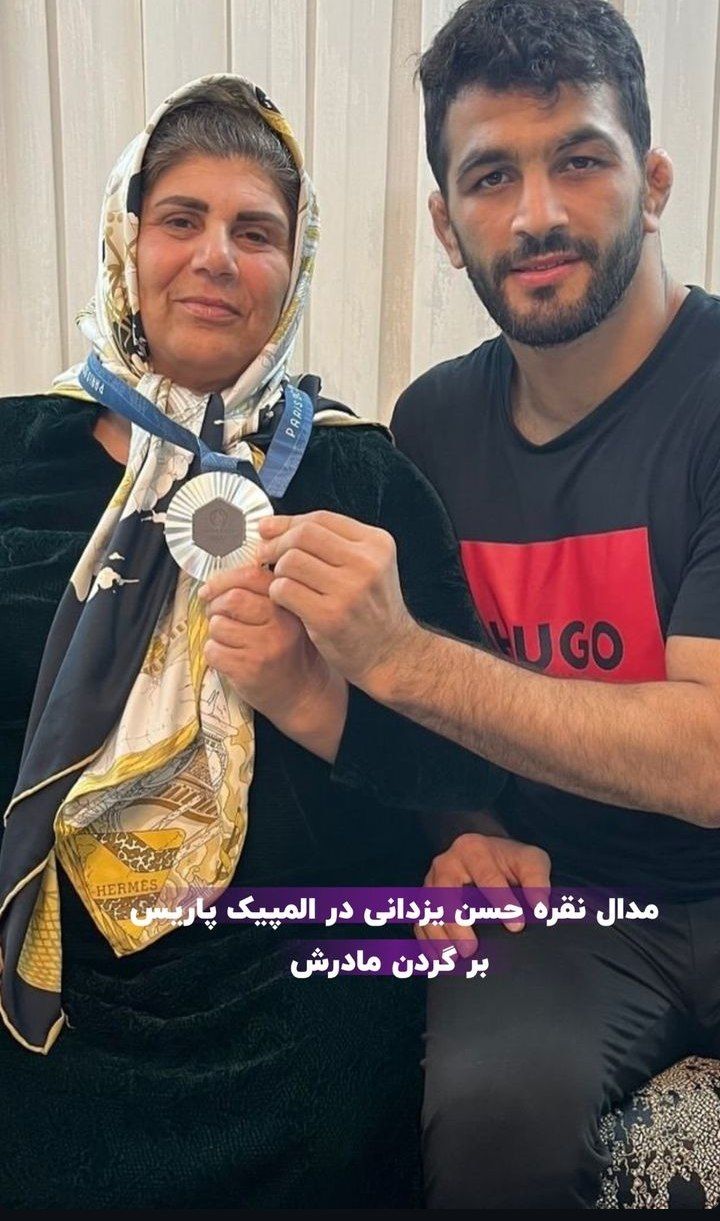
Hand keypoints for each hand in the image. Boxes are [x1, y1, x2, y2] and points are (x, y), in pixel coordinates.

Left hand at [199, 565, 329, 721]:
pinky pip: (213, 651)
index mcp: (287, 605)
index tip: (209, 589)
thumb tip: (216, 583)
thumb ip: (260, 595)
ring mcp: (264, 647)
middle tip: (217, 616)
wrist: (302, 694)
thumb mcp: (285, 617)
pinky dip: (214, 654)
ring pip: (218, 625)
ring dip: (216, 633)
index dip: (223, 580)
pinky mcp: (248, 669)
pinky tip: (230, 659)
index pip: (251, 576)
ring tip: (230, 641)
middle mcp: (279, 624)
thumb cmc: (287, 652)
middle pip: (232, 598)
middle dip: (215, 606)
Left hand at [257, 511, 417, 685]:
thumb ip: (330, 544)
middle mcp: (366, 563)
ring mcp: (349, 590)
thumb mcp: (367, 567)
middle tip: (267, 555)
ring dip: (278, 571)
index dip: (288, 522)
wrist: (389, 653)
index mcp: (376, 544)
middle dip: (277, 543)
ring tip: (283, 582)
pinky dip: (277, 593)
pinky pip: (285, 589)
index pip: (321, 518)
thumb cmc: (370, 610)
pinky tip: (286, 601)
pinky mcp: (329, 615)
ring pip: (291, 561)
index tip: (269, 529)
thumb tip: (273, 525)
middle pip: (303, 535)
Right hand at [416, 832, 550, 956]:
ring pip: (426, 909)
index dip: (501, 900)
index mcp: (473, 849)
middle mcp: (447, 863)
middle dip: (455, 922)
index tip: (516, 925)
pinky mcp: (425, 900)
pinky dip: (426, 942)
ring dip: (437, 936)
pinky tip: (437, 961)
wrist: (485, 855)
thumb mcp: (530, 860)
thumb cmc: (508, 862)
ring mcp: (431, 882)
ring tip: (452, 959)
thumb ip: (537, 879)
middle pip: (444, 892)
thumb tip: (540, 907)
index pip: (486, 875)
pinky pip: (419, 922)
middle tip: (470, 949)